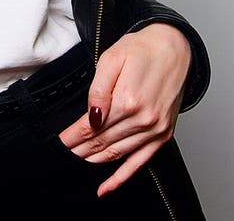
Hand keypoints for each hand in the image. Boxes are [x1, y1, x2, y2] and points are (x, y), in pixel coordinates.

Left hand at [58, 24, 191, 197]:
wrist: (174, 47)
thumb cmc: (142, 49)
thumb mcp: (112, 58)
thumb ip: (98, 90)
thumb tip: (92, 117)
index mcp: (128, 100)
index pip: (92, 127)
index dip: (73, 136)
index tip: (59, 142)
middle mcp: (144, 119)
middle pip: (102, 142)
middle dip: (79, 149)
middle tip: (63, 154)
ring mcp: (155, 129)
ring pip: (117, 153)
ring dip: (95, 160)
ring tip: (78, 162)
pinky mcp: (163, 134)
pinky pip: (140, 161)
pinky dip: (122, 176)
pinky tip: (107, 187)